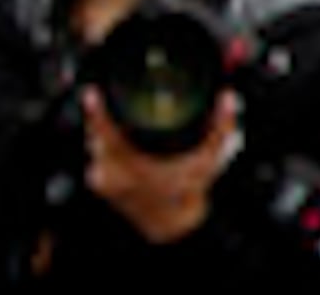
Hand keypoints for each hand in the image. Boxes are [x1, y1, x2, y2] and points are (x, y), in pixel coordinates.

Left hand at [81, 88, 229, 245]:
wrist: (172, 225)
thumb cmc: (186, 195)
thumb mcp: (208, 159)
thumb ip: (222, 128)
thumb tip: (228, 98)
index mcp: (132, 169)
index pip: (106, 134)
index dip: (97, 112)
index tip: (91, 94)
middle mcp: (112, 176)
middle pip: (96, 135)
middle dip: (101, 116)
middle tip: (104, 97)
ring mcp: (102, 181)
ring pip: (95, 145)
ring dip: (102, 129)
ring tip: (112, 114)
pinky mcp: (99, 184)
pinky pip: (97, 155)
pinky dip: (105, 144)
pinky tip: (119, 138)